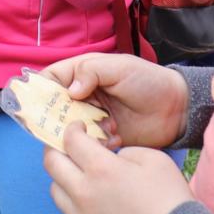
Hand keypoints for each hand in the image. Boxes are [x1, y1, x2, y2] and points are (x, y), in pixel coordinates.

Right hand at [41, 52, 188, 149]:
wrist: (176, 109)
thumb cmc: (149, 81)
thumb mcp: (120, 67)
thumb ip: (92, 71)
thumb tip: (69, 91)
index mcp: (82, 74)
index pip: (51, 79)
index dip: (40, 89)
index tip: (36, 102)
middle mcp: (83, 97)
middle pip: (54, 108)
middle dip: (56, 116)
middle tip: (70, 122)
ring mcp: (91, 119)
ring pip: (68, 129)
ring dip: (78, 131)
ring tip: (100, 128)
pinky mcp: (102, 139)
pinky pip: (86, 146)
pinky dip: (93, 145)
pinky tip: (112, 139)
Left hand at [45, 129, 194, 213]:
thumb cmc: (170, 199)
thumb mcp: (153, 159)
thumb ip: (123, 151)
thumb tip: (109, 157)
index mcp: (101, 169)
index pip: (70, 140)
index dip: (72, 129)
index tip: (79, 129)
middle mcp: (84, 193)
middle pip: (51, 163)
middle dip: (56, 149)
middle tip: (68, 148)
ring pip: (56, 191)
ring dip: (65, 178)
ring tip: (81, 178)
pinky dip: (76, 206)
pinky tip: (95, 205)